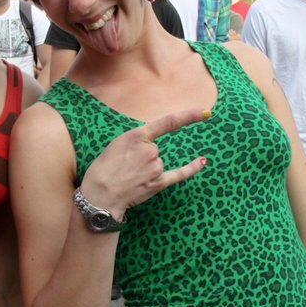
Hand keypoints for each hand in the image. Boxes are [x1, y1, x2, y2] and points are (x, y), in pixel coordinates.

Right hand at [80, 109, 210, 217]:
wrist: (100, 195)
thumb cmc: (103, 169)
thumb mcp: (116, 144)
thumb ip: (136, 140)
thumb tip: (151, 146)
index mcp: (137, 135)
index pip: (168, 122)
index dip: (189, 116)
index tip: (206, 111)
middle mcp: (150, 150)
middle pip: (154, 149)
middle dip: (142, 157)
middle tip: (124, 167)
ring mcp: (156, 166)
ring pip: (158, 163)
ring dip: (146, 170)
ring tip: (128, 177)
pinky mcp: (159, 183)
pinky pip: (179, 174)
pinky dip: (192, 168)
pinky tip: (202, 161)